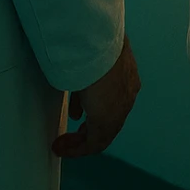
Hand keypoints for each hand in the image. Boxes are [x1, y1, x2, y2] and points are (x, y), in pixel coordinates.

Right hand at [52, 34, 140, 157]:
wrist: (99, 44)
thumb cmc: (91, 41)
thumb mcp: (88, 53)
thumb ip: (86, 68)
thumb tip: (75, 87)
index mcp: (127, 74)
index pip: (112, 97)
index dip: (94, 107)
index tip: (78, 112)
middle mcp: (127, 94)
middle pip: (108, 117)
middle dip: (87, 127)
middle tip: (71, 134)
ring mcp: (120, 109)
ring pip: (101, 133)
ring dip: (79, 140)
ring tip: (62, 143)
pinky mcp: (107, 122)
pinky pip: (94, 143)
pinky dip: (77, 148)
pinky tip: (62, 147)